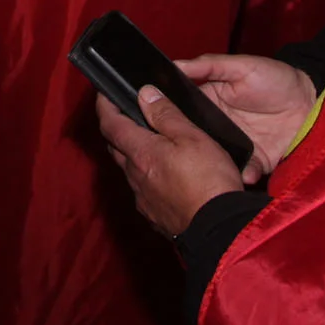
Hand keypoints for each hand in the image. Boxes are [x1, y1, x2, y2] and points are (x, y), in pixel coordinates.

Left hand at [97, 86, 246, 238]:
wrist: (220, 230)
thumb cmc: (209, 181)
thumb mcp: (193, 138)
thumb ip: (166, 115)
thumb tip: (145, 94)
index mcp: (141, 153)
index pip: (110, 124)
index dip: (104, 106)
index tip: (103, 94)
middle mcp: (135, 177)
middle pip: (116, 147)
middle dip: (117, 128)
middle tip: (126, 114)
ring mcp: (143, 198)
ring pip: (129, 170)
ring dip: (134, 154)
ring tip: (152, 143)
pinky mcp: (154, 215)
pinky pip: (142, 190)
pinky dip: (147, 177)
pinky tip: (164, 175)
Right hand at [177, 54, 318, 181]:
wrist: (311, 103)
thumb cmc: (275, 78)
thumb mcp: (241, 66)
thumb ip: (209, 65)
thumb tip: (175, 64)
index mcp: (210, 101)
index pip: (182, 111)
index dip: (169, 115)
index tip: (156, 120)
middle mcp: (218, 126)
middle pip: (195, 139)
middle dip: (188, 146)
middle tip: (180, 151)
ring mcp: (235, 145)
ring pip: (216, 158)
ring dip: (214, 164)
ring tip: (212, 168)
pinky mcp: (254, 161)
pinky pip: (243, 171)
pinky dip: (243, 173)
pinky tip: (245, 173)